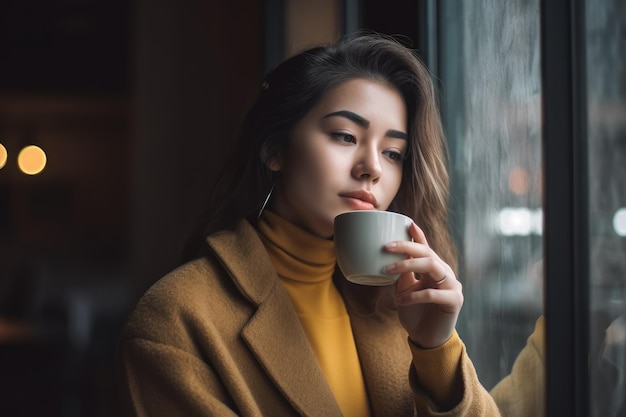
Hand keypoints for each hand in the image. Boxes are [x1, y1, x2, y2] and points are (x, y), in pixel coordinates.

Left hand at [383, 222, 462, 347]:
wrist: (427, 338)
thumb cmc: (415, 313)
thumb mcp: (404, 292)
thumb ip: (402, 276)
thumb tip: (390, 259)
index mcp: (433, 269)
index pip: (426, 248)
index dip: (418, 236)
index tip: (407, 223)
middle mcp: (444, 273)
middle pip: (427, 253)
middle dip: (407, 246)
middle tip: (386, 246)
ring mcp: (452, 285)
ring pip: (432, 266)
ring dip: (408, 265)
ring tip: (388, 270)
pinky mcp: (454, 300)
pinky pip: (433, 293)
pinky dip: (414, 296)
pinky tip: (401, 301)